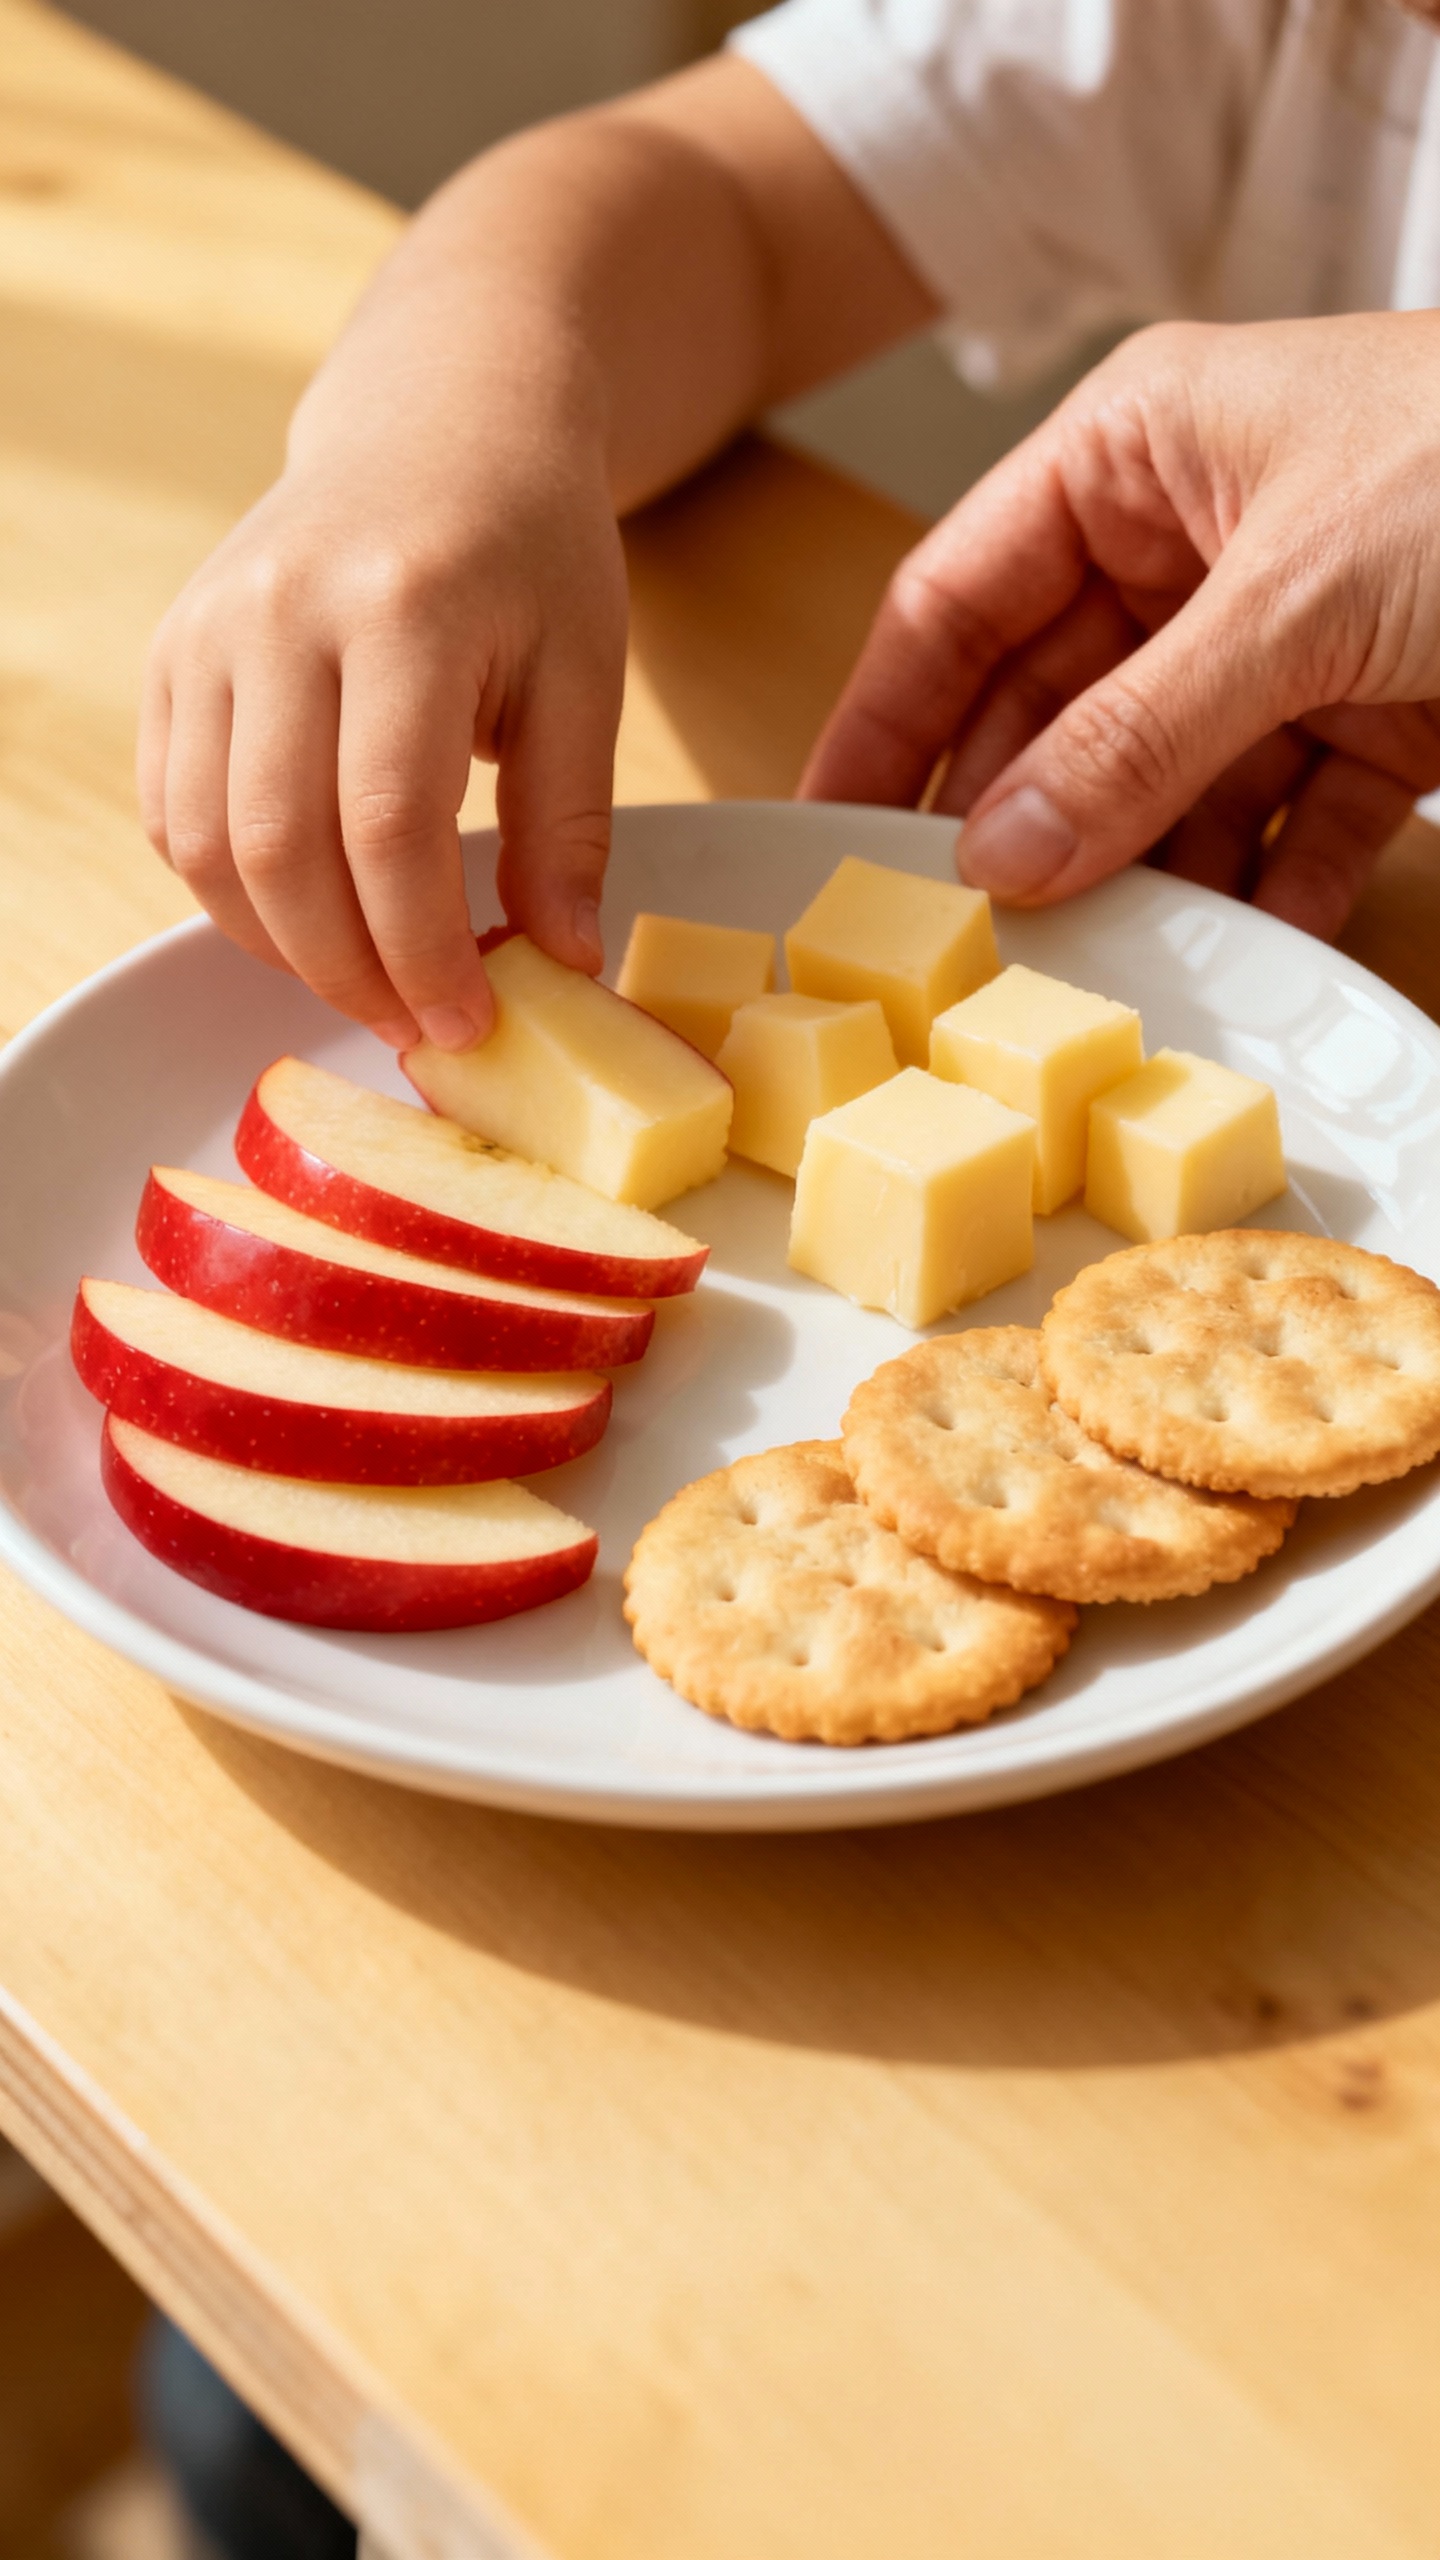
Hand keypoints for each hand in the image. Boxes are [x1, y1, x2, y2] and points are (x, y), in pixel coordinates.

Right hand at [138, 407, 626, 1048]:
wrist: (439, 423)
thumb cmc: (530, 551)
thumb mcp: (587, 673)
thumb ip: (571, 824)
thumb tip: (560, 965)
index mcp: (404, 606)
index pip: (389, 825)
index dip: (423, 950)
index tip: (467, 1023)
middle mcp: (282, 611)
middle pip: (282, 849)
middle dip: (349, 970)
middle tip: (415, 1027)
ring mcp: (208, 630)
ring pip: (208, 846)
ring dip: (284, 948)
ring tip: (368, 983)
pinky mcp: (171, 655)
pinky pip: (171, 814)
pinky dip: (232, 894)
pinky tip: (310, 920)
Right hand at [802, 313, 1439, 938]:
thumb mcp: (1292, 601)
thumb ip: (1138, 737)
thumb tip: (1006, 854)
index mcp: (1139, 451)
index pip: (958, 596)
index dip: (883, 718)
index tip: (826, 834)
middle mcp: (1198, 537)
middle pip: (1055, 704)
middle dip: (1018, 820)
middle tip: (952, 941)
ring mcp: (1288, 630)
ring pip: (1167, 777)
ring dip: (1142, 872)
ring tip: (1086, 970)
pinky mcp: (1380, 710)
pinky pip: (1288, 819)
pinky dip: (1268, 886)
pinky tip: (1233, 953)